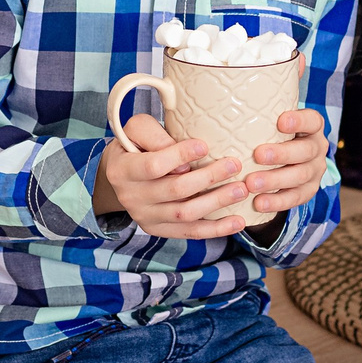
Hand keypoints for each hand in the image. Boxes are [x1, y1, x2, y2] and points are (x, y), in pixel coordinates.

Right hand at [99, 113, 252, 238]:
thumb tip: (183, 155)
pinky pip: (190, 232)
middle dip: (208, 177)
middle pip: (175, 190)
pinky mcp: (158, 230)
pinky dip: (216, 229)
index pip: (153, 166)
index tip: (205, 145)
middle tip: (235, 165)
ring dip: (216, 203)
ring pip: (185, 214)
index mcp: (122, 170)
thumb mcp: (135, 130)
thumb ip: (153, 134)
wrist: (120, 176)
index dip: (180, 156)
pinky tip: (237, 221)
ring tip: (241, 190)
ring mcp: (145, 217)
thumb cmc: (134, 146)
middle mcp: (131, 197)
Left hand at [241, 108, 328, 215]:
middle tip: (258, 155)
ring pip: (300, 176)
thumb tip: (221, 93)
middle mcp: (317, 148)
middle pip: (305, 151)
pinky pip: (295, 198)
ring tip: (251, 184)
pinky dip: (277, 201)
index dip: (299, 121)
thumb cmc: (268, 133)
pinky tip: (259, 202)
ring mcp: (315, 171)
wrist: (282, 160)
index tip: (280, 122)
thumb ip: (254, 111)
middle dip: (282, 154)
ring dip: (275, 180)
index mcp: (311, 127)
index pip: (312, 120)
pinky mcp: (308, 191)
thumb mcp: (268, 120)